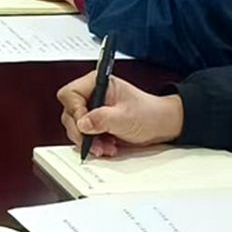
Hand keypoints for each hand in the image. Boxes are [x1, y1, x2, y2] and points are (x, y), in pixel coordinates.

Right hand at [53, 72, 184, 158]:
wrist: (161, 125)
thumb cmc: (149, 113)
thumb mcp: (125, 117)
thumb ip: (102, 119)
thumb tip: (82, 124)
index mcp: (96, 83)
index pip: (70, 95)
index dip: (75, 111)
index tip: (84, 126)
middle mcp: (92, 95)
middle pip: (70, 113)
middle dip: (81, 132)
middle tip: (93, 143)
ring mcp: (92, 110)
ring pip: (75, 127)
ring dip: (88, 141)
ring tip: (105, 147)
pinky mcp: (95, 124)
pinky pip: (84, 136)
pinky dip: (94, 145)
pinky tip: (107, 147)